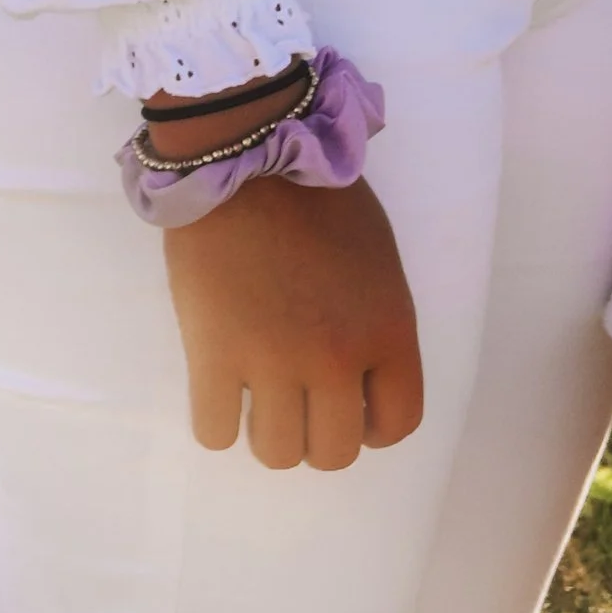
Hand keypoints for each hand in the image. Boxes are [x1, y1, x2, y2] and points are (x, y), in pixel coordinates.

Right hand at [163, 171, 424, 469]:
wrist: (249, 158)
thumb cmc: (320, 197)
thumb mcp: (378, 260)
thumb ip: (376, 323)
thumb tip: (359, 374)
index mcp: (388, 328)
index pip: (398, 423)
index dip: (373, 424)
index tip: (351, 406)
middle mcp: (337, 358)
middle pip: (334, 453)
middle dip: (318, 434)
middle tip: (299, 399)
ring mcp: (274, 363)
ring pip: (277, 454)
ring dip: (269, 431)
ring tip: (258, 392)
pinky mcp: (213, 359)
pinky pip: (215, 433)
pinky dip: (218, 418)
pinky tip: (220, 383)